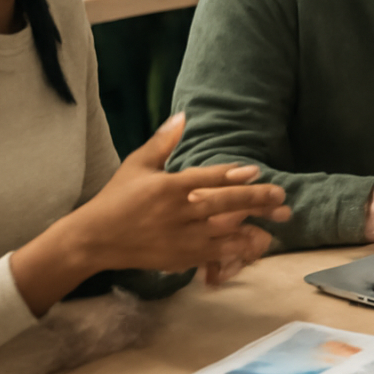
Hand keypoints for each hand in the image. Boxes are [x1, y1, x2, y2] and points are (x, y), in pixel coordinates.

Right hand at [68, 113, 290, 274]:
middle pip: (221, 206)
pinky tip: (255, 244)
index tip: (254, 171)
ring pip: (222, 234)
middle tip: (280, 195)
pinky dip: (235, 250)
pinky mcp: (179, 259)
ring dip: (251, 227)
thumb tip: (183, 115)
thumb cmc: (116, 198)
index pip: (204, 180)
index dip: (231, 175)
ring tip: (277, 221)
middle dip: (253, 200)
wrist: (93, 240)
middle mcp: (175, 214)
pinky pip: (212, 255)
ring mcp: (178, 239)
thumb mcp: (137, 165)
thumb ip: (163, 142)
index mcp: (166, 188)